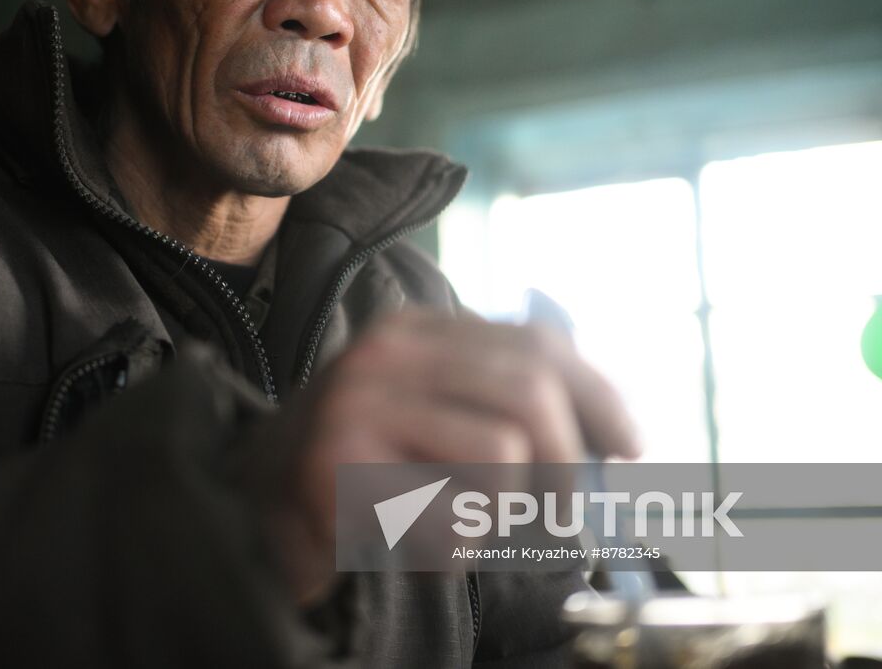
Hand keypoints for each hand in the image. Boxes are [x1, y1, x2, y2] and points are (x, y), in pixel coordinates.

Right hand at [243, 309, 640, 603]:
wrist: (248, 511)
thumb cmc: (362, 474)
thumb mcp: (432, 417)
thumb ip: (503, 405)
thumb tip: (621, 438)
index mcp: (417, 329)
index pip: (539, 345)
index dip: (602, 398)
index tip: (634, 448)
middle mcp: (386, 350)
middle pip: (534, 394)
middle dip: (571, 470)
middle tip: (561, 521)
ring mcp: (358, 402)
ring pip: (503, 455)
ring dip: (502, 516)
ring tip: (460, 530)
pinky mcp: (338, 468)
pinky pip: (452, 520)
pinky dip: (453, 552)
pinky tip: (408, 545)